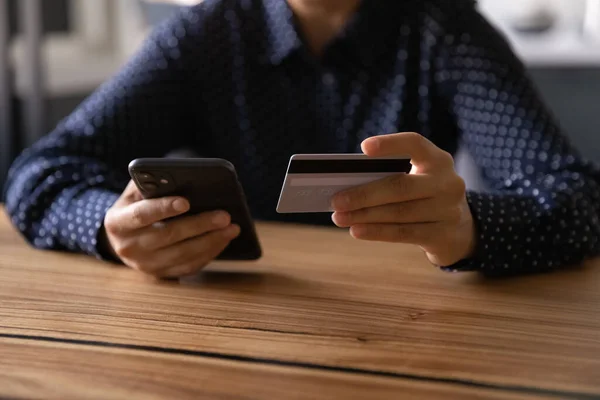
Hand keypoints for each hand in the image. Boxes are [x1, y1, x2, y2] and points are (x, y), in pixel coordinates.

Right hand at [101, 181, 239, 277]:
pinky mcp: (161, 275)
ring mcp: (144, 265)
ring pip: (182, 255)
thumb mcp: (135, 192)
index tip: (186, 201)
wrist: (123, 238)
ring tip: (232, 228)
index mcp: (118, 222)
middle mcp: (128, 247)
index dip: (163, 208)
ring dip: (211, 241)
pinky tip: (223, 240)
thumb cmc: (136, 206)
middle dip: (199, 225)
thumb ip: (151, 183)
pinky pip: (188, 266)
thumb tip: (180, 177)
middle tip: (224, 216)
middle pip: (168, 236)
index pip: (141, 215)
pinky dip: (209, 253)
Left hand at [331, 132, 476, 266]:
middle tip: (336, 200)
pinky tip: (356, 230)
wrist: (458, 230)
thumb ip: (390, 176)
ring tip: (339, 218)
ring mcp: (448, 210)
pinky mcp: (443, 235)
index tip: (364, 148)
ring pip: (399, 213)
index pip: (415, 144)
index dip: (391, 144)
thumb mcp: (416, 179)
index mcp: (438, 160)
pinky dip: (377, 232)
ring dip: (365, 216)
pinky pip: (404, 233)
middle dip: (365, 194)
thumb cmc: (422, 197)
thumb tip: (347, 185)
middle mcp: (448, 182)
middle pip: (401, 186)